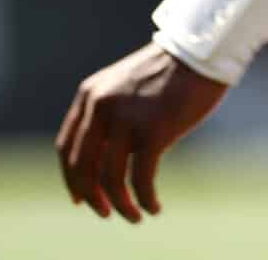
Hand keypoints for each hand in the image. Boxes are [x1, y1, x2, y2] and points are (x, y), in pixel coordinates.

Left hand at [55, 42, 225, 222]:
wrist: (201, 51)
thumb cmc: (169, 72)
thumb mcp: (125, 88)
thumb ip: (110, 115)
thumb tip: (105, 161)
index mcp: (90, 94)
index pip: (66, 147)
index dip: (71, 178)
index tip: (80, 198)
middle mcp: (101, 106)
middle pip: (82, 167)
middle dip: (92, 196)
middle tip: (105, 212)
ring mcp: (126, 118)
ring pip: (110, 178)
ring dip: (120, 205)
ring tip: (134, 217)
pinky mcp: (153, 130)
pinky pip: (140, 178)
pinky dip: (144, 199)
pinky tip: (154, 207)